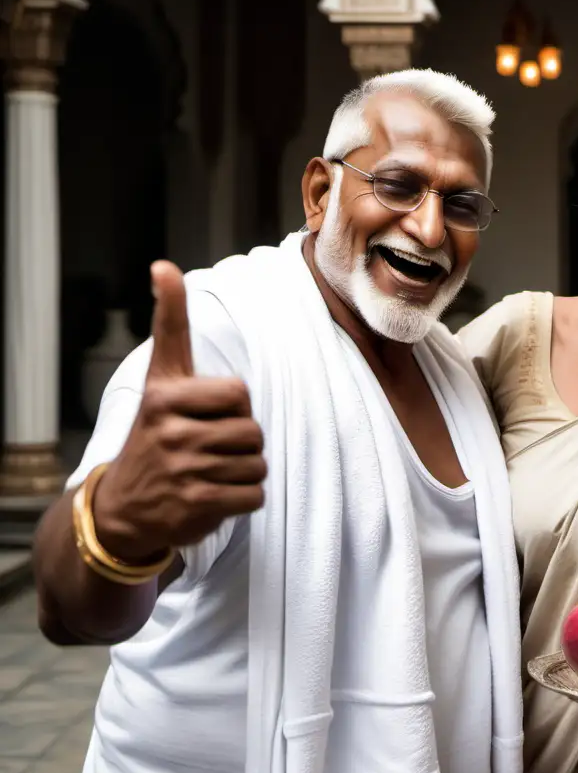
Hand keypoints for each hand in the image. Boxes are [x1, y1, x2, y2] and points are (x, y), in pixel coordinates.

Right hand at [90, 261, 265, 562]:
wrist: (124, 507)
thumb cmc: (157, 431)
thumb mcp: (161, 375)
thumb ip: (170, 322)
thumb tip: (164, 265)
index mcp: (165, 395)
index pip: (239, 393)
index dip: (236, 406)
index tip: (205, 411)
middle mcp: (170, 430)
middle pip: (253, 431)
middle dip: (241, 442)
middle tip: (207, 449)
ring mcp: (182, 469)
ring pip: (257, 464)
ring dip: (243, 472)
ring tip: (209, 472)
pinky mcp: (196, 505)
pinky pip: (254, 495)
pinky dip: (243, 498)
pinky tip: (214, 495)